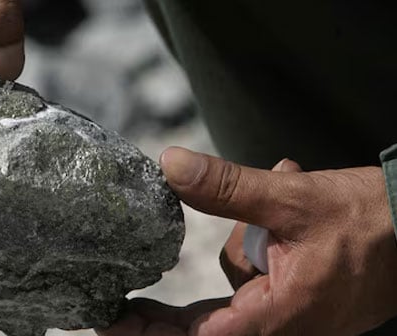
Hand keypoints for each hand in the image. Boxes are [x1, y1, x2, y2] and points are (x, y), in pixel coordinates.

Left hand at [97, 147, 396, 334]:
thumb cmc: (370, 221)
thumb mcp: (293, 198)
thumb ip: (228, 187)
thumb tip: (171, 165)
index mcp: (280, 315)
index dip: (153, 335)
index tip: (113, 325)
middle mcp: (282, 326)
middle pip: (205, 328)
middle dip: (163, 318)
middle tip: (117, 310)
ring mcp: (289, 317)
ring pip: (231, 295)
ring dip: (239, 248)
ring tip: (279, 188)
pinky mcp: (295, 302)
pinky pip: (251, 289)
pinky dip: (248, 254)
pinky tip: (273, 211)